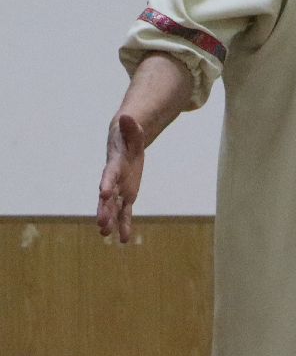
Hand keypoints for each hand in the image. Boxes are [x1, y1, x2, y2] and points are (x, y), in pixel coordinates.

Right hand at [96, 113, 147, 242]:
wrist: (125, 146)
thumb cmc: (129, 138)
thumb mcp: (133, 132)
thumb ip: (131, 127)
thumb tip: (128, 115)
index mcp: (114, 165)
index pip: (109, 175)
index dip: (107, 183)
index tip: (103, 193)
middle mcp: (113, 180)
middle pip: (107, 197)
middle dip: (104, 210)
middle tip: (101, 224)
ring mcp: (119, 190)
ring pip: (113, 208)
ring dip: (111, 220)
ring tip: (106, 234)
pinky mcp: (127, 196)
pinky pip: (125, 212)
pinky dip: (124, 225)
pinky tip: (123, 240)